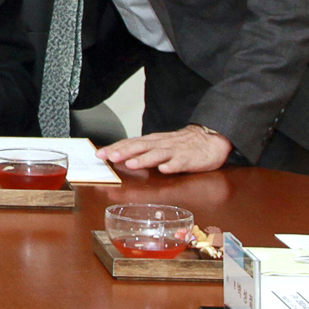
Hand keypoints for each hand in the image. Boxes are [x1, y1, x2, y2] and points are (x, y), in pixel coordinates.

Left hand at [100, 124, 232, 173]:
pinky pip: (180, 163)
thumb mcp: (158, 145)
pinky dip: (172, 165)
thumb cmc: (180, 145)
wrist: (209, 139)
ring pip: (158, 154)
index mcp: (152, 142)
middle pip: (140, 147)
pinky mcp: (189, 159)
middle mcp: (160, 145)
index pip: (129, 144)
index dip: (114, 148)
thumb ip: (142, 151)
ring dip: (144, 159)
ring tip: (132, 164)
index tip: (99, 154)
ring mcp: (175, 152)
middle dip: (124, 152)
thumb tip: (121, 157)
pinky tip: (165, 169)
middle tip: (110, 157)